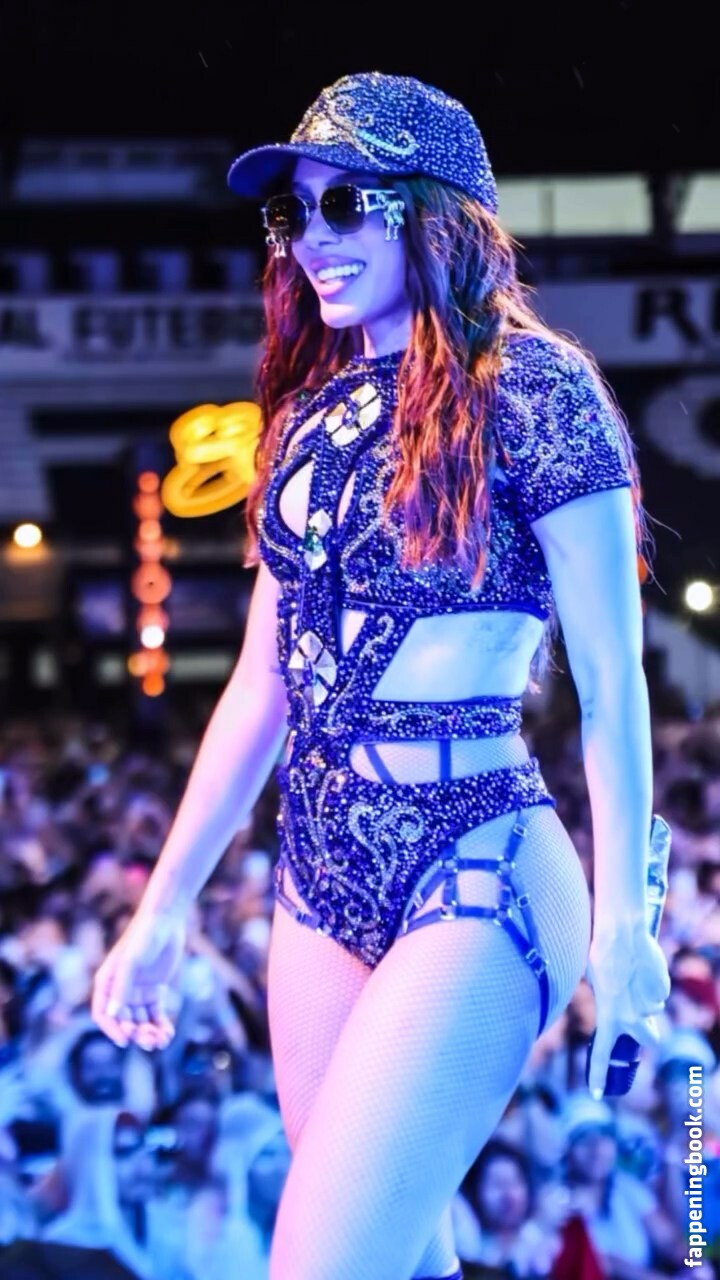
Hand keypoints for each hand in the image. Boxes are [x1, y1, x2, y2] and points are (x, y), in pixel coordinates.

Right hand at [91, 907, 186, 1051]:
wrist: (166, 920)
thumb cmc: (143, 936)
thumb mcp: (131, 961)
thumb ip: (121, 986)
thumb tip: (113, 1014)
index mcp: (106, 983)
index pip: (103, 1014)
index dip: (111, 1030)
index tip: (125, 1040)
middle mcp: (119, 991)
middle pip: (124, 1021)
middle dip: (135, 1034)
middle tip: (151, 1041)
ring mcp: (137, 992)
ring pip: (140, 1021)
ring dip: (149, 1034)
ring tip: (162, 1041)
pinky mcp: (154, 991)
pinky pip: (155, 1015)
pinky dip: (160, 1026)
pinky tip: (168, 1035)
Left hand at [585, 922, 670, 1097]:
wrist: (621, 933)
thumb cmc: (600, 954)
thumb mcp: (597, 983)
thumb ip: (607, 1001)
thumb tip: (615, 1005)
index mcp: (608, 1017)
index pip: (603, 1055)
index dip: (598, 1076)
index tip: (596, 1092)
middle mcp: (631, 1017)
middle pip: (649, 1039)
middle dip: (647, 1032)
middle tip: (639, 1016)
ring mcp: (649, 1005)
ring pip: (654, 1010)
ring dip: (646, 999)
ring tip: (633, 975)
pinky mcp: (662, 990)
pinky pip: (660, 992)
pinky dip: (653, 984)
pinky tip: (642, 967)